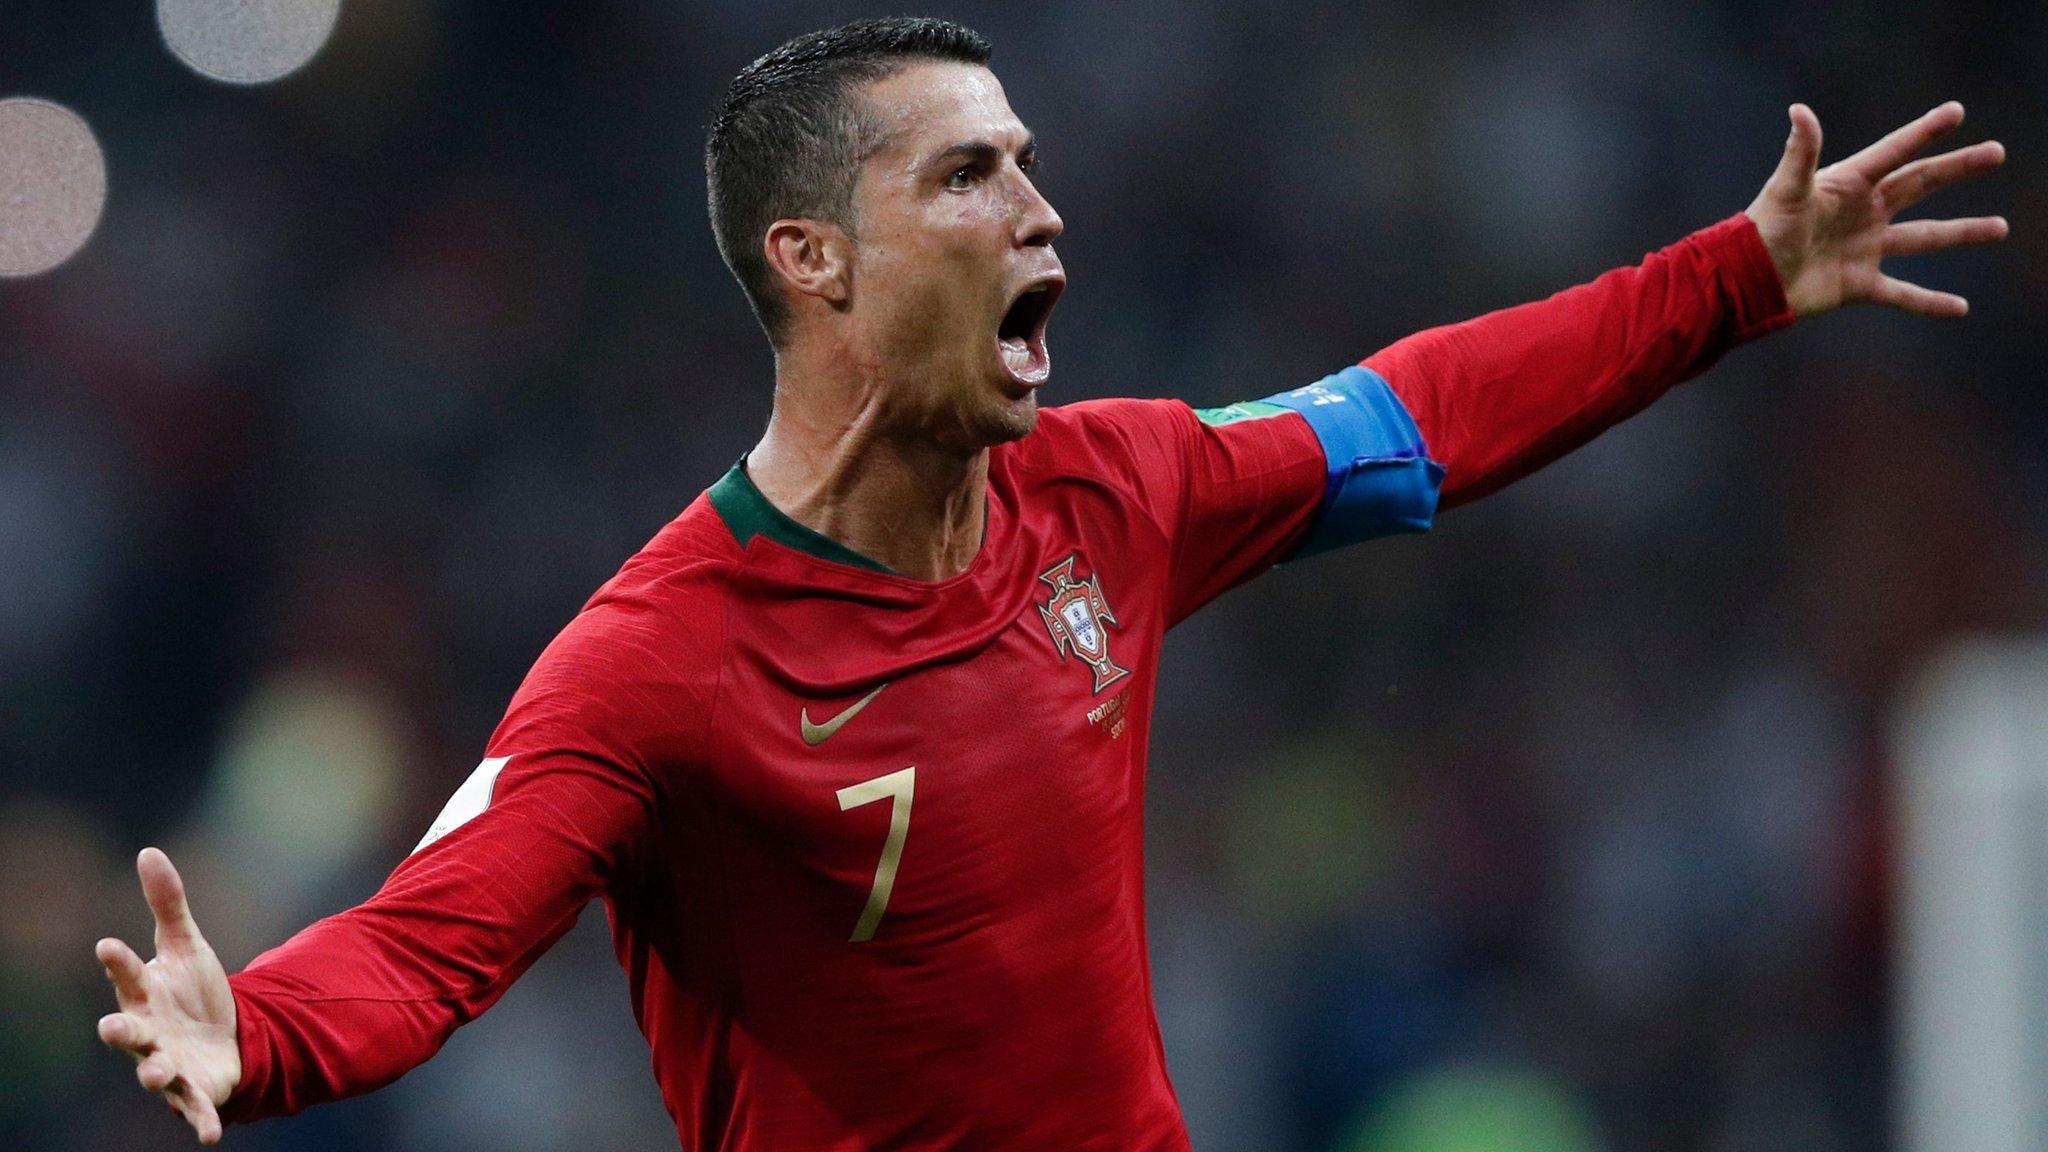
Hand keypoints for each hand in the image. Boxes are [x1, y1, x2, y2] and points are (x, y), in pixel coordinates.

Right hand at [96, 848, 240, 1144]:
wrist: (222, 1037)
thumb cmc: (191, 991)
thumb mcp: (186, 945)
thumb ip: (168, 904)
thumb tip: (148, 851)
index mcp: (143, 995)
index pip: (127, 975)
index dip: (118, 962)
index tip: (109, 944)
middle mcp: (148, 1034)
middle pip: (128, 1031)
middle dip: (119, 1029)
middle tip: (110, 1025)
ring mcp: (168, 1065)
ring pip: (154, 1072)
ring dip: (152, 1074)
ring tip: (154, 1073)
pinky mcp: (195, 1092)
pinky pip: (197, 1111)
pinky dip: (202, 1123)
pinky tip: (211, 1138)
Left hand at [1746, 101, 2006, 318]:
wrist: (1745, 282)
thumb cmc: (1762, 231)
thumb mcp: (1785, 190)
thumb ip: (1800, 152)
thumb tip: (1800, 110)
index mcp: (1849, 184)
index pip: (1895, 152)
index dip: (1923, 132)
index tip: (1956, 112)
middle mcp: (1863, 212)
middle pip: (1920, 184)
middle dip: (1957, 168)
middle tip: (1995, 153)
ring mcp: (1865, 248)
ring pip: (1924, 237)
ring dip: (1962, 232)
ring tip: (2000, 227)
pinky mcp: (1859, 285)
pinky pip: (1902, 294)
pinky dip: (1930, 302)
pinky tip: (1961, 308)